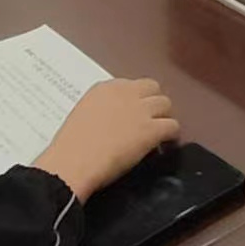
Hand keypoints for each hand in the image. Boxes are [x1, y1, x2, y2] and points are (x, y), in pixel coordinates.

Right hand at [34, 79, 179, 202]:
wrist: (74, 161)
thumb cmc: (71, 144)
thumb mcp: (84, 113)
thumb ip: (102, 110)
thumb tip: (114, 119)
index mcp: (105, 88)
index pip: (132, 85)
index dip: (136, 99)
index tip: (133, 112)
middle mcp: (126, 93)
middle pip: (153, 88)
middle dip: (153, 103)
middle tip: (150, 120)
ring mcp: (141, 110)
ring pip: (166, 104)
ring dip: (163, 116)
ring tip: (159, 131)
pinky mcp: (152, 130)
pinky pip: (172, 126)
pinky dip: (172, 134)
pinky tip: (167, 143)